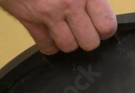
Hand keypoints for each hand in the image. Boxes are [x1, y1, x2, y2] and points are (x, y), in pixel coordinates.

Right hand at [0, 0, 116, 54]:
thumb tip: (99, 8)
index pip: (106, 25)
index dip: (104, 29)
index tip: (100, 27)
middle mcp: (68, 2)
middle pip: (89, 42)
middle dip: (87, 39)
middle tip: (82, 30)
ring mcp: (48, 12)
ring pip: (68, 46)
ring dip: (68, 41)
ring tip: (66, 30)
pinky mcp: (28, 19)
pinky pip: (46, 46)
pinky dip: (50, 44)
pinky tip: (51, 34)